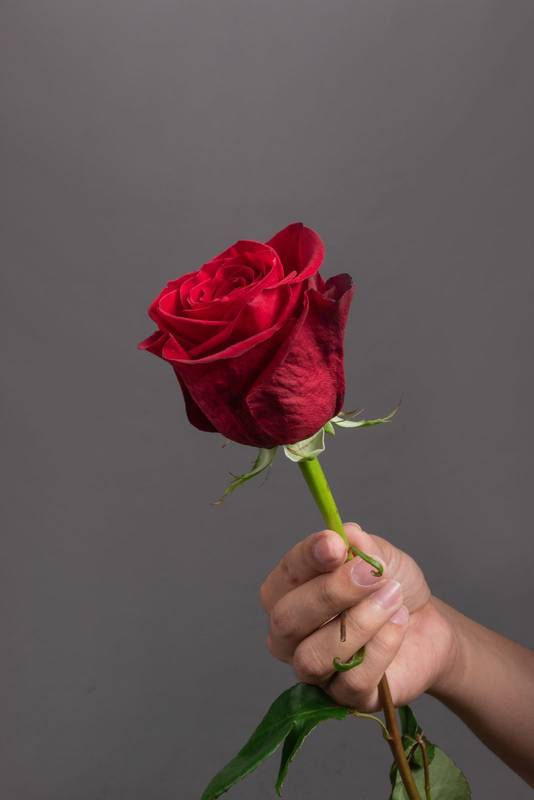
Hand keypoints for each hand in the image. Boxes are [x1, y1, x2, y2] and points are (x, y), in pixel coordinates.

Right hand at [259, 522, 457, 711]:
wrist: (425, 623)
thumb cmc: (389, 585)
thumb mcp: (378, 555)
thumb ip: (359, 544)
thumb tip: (345, 536)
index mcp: (288, 591)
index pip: (283, 576)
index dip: (307, 558)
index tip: (335, 544)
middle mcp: (289, 633)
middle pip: (286, 619)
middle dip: (331, 593)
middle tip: (372, 574)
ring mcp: (313, 668)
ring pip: (313, 656)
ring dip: (359, 623)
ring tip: (392, 598)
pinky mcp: (344, 697)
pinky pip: (351, 680)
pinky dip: (380, 648)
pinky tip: (398, 624)